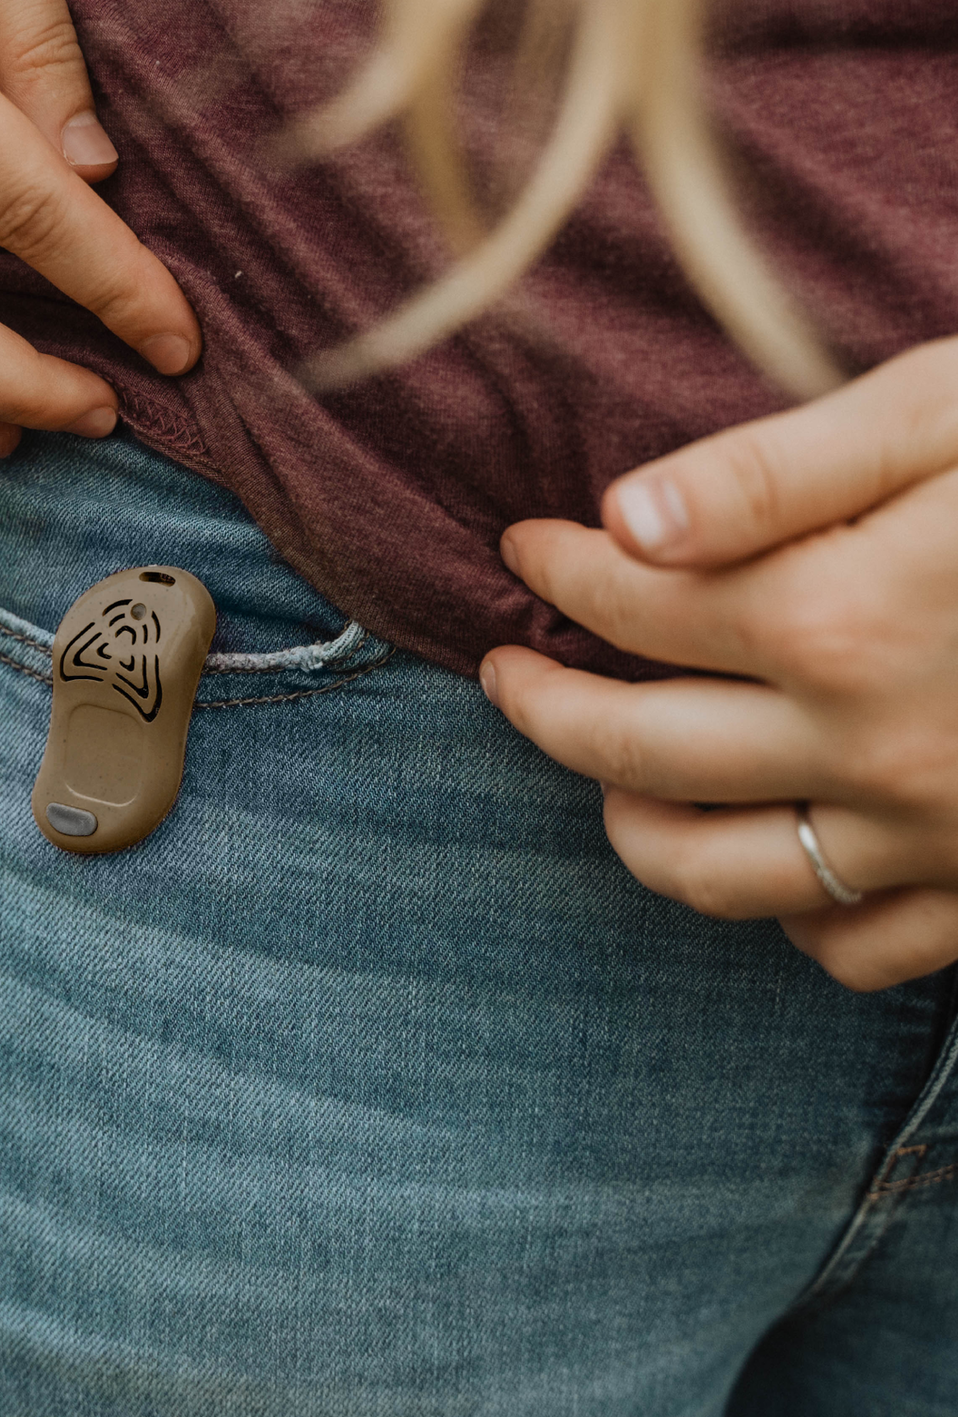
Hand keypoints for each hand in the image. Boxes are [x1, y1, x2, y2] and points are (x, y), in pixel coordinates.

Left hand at [482, 338, 957, 990]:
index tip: (523, 546)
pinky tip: (770, 845)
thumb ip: (784, 470)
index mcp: (845, 617)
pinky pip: (848, 946)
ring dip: (632, 825)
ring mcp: (935, 839)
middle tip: (502, 670)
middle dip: (540, 707)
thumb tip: (623, 518)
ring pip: (713, 874)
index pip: (626, 602)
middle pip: (632, 749)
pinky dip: (783, 908)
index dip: (553, 570)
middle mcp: (869, 748)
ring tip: (609, 770)